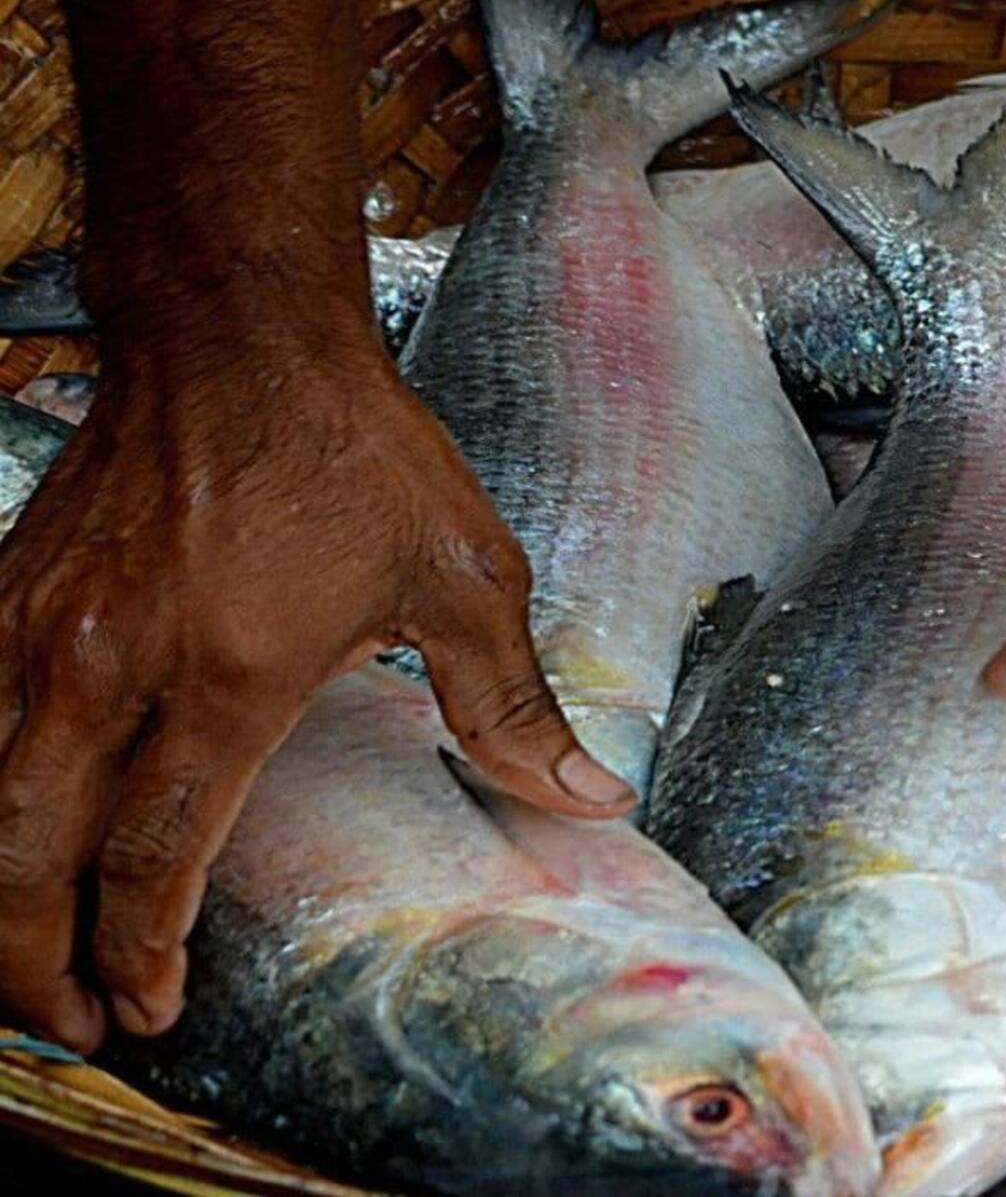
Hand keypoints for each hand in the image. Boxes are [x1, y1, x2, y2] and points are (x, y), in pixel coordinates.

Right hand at [0, 323, 632, 1052]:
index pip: (153, 854)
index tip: (151, 1007)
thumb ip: (509, 707)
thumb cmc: (355, 454)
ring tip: (19, 960)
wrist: (238, 340)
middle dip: (31, 963)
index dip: (140, 949)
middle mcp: (108, 667)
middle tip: (72, 1022)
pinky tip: (2, 828)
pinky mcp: (4, 592)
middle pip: (25, 855)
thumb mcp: (462, 578)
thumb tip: (590, 799)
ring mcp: (37, 629)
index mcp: (226, 677)